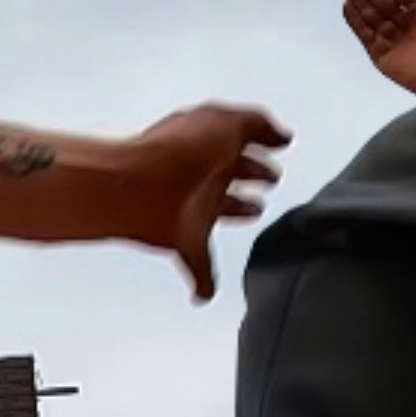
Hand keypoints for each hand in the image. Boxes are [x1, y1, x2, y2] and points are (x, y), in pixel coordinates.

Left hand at [118, 100, 291, 297]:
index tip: (277, 147)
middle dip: (251, 175)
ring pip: (216, 211)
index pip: (241, 143)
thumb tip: (280, 135)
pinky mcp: (180, 239)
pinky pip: (196, 263)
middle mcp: (198, 173)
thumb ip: (257, 125)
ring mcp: (187, 206)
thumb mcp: (228, 124)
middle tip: (268, 179)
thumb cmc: (175, 155)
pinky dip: (203, 280)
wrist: (135, 189)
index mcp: (211, 144)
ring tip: (249, 213)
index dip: (262, 146)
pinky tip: (205, 292)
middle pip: (230, 174)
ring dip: (235, 211)